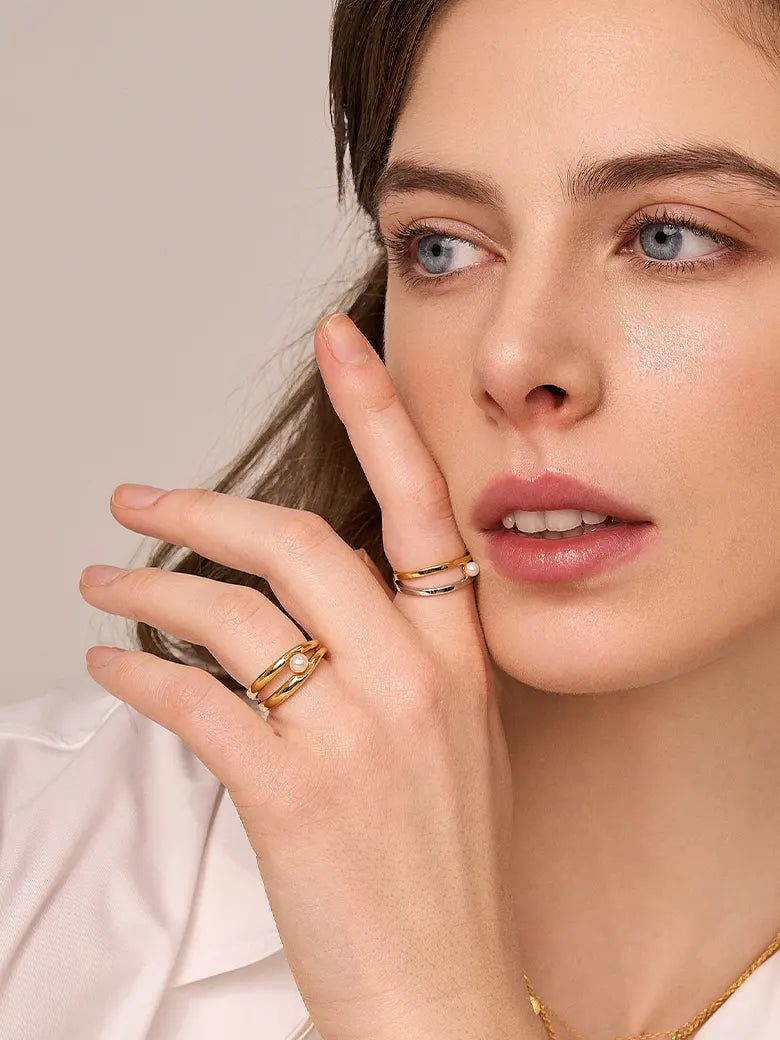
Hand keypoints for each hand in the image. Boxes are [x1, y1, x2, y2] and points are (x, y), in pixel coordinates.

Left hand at [78, 314, 534, 1039]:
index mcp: (460, 656)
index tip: (339, 341)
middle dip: (206, 509)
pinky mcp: (292, 794)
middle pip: (300, 542)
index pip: (422, 504)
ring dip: (151, 586)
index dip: (378, 411)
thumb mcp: (453, 737)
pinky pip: (196, 700)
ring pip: (234, 614)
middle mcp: (414, 677)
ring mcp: (356, 734)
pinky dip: (138, 673)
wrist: (443, 984)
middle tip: (137, 498)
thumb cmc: (444, 863)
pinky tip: (112, 664)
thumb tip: (313, 598)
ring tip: (100, 579)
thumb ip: (399, 653)